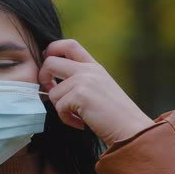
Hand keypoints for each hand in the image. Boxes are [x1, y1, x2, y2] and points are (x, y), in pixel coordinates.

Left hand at [39, 39, 153, 144]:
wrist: (131, 129)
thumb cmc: (114, 115)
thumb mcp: (99, 89)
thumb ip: (80, 80)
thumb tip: (51, 83)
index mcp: (94, 66)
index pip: (69, 44)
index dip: (51, 50)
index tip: (47, 64)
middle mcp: (88, 70)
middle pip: (50, 62)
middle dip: (43, 78)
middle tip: (52, 94)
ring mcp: (84, 81)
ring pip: (52, 92)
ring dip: (60, 108)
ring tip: (78, 116)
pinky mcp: (80, 95)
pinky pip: (59, 107)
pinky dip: (66, 119)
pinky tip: (80, 123)